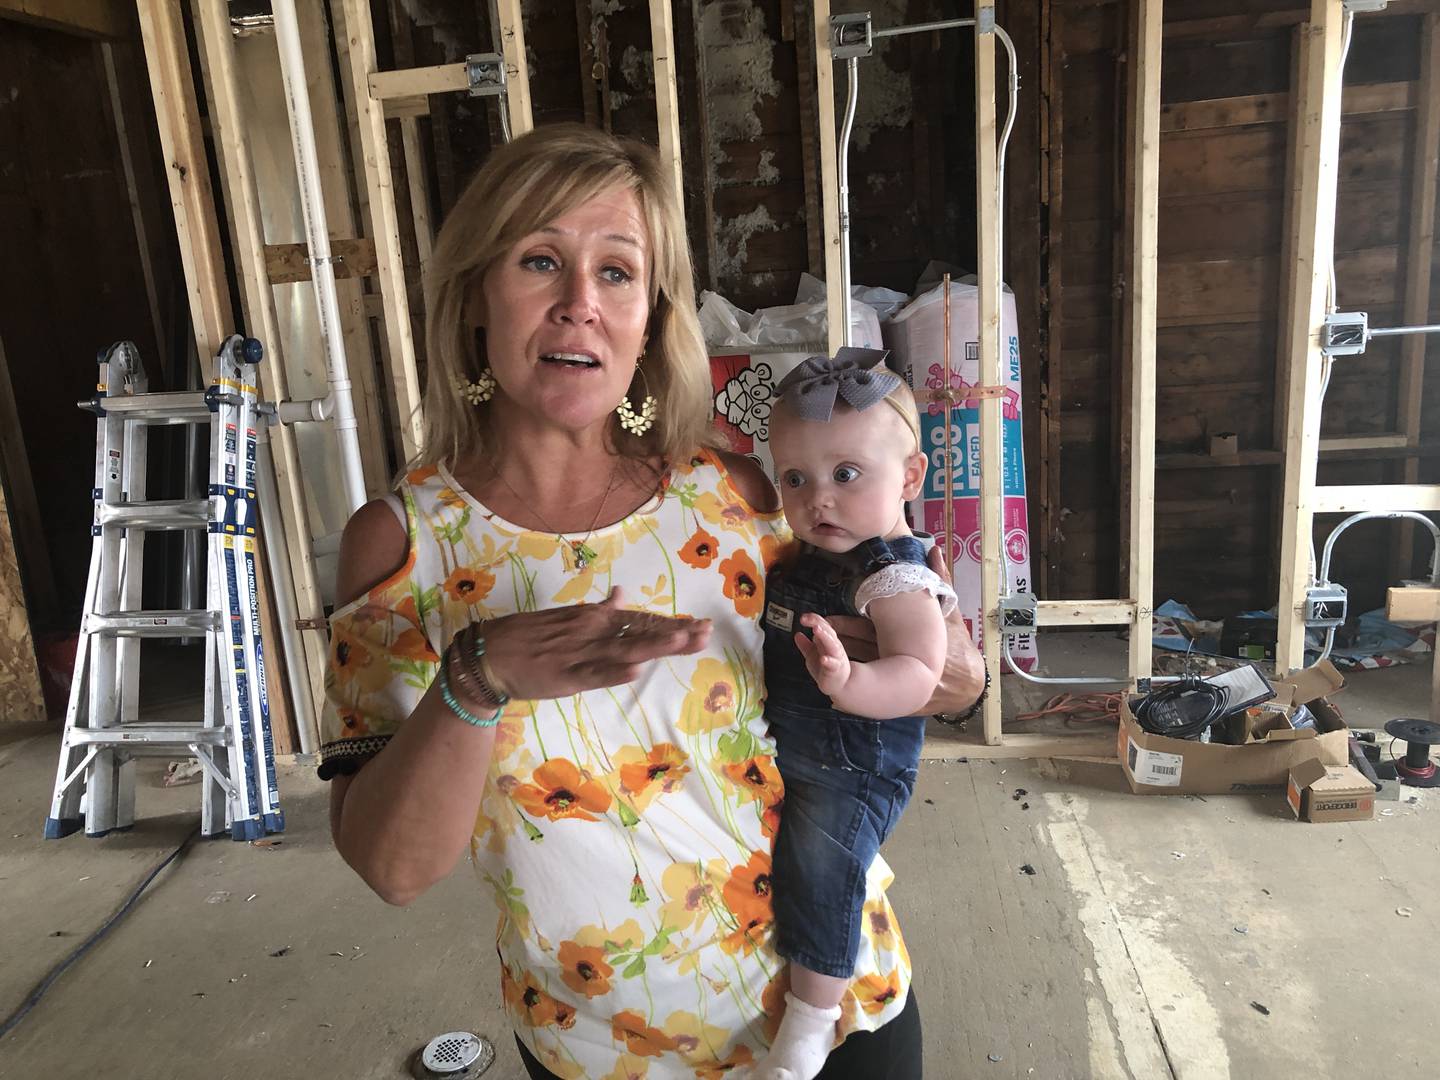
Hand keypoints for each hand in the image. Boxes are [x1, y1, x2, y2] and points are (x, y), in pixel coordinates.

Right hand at [475, 588, 711, 700]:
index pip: (640, 620)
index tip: (699, 625)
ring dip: (654, 645)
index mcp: (594, 618)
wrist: (491, 654)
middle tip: (706, 632)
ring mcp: (580, 653)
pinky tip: (635, 670)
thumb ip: (599, 609)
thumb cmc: (530, 637)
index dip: (671, 623)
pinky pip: (595, 674)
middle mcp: (592, 631)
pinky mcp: (566, 676)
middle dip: (675, 634)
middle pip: (640, 632)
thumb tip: (622, 594)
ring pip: (624, 649)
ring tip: (683, 642)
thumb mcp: (568, 617)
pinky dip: (615, 671)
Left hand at [794, 613, 850, 698]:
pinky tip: (823, 659)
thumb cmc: (824, 668)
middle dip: (820, 624)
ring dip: (825, 636)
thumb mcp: (812, 654)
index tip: (803, 618)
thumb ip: (804, 644)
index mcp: (828, 641)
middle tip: (809, 620)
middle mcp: (833, 646)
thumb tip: (797, 634)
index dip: (814, 620)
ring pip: (833, 644)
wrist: (834, 684)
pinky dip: (829, 661)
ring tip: (817, 630)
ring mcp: (836, 658)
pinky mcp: (836, 670)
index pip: (822, 626)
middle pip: (828, 631)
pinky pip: (833, 664)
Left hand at [826, 544, 984, 714]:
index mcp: (904, 640)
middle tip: (810, 634)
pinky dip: (844, 681)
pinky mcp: (889, 694)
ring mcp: (890, 678)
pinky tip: (825, 677)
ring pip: (855, 669)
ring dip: (833, 661)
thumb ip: (940, 580)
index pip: (866, 632)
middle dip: (831, 643)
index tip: (825, 620)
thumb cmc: (958, 647)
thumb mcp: (949, 613)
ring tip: (810, 652)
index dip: (843, 626)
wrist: (966, 686)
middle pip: (854, 651)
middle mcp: (893, 659)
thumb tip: (935, 549)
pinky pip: (862, 686)